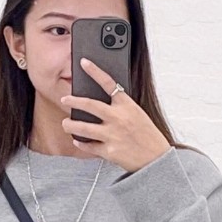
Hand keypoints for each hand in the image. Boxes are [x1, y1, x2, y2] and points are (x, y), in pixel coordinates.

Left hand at [60, 59, 171, 174]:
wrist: (156, 158)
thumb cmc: (148, 135)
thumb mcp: (137, 114)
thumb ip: (120, 107)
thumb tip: (100, 103)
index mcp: (127, 105)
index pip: (109, 83)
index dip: (94, 71)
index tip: (83, 62)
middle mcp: (118, 118)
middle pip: (89, 105)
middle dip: (73, 101)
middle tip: (65, 99)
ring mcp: (112, 135)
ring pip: (83, 128)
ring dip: (70, 125)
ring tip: (65, 123)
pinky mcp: (109, 151)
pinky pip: (89, 146)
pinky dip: (81, 143)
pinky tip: (77, 140)